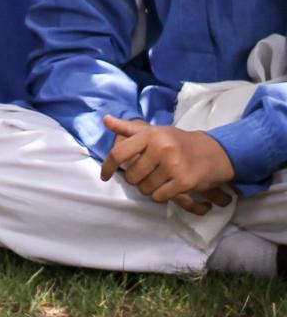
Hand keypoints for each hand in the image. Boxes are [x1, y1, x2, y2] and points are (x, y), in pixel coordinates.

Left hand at [101, 116, 234, 215]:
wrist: (211, 151)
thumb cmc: (177, 141)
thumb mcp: (154, 132)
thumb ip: (129, 129)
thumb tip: (105, 120)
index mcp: (150, 134)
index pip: (120, 152)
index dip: (108, 166)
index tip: (105, 176)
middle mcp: (161, 147)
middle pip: (132, 176)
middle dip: (136, 179)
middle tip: (147, 174)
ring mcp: (173, 164)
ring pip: (145, 188)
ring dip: (149, 188)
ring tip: (159, 179)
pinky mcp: (184, 181)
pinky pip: (159, 196)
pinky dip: (161, 195)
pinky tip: (169, 186)